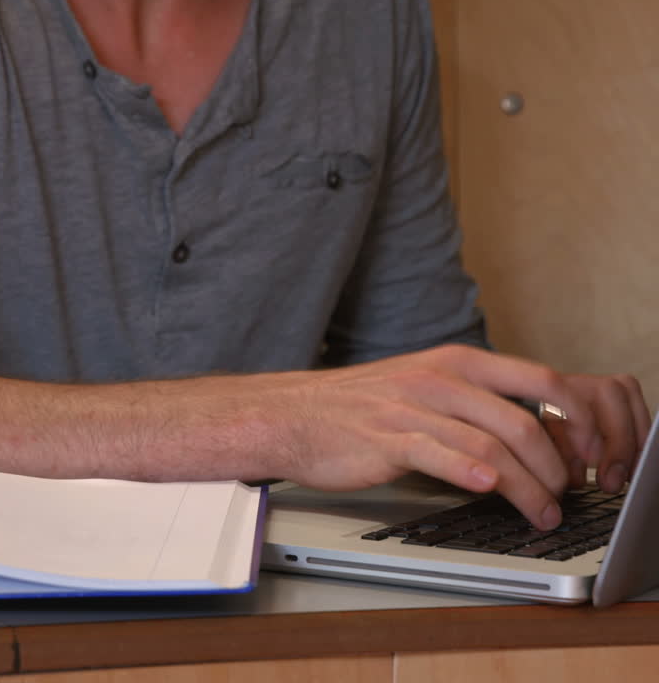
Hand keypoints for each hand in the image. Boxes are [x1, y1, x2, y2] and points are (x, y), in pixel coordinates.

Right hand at [255, 345, 646, 529]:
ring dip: (527, 487)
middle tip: (566, 497)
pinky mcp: (386, 439)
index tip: (588, 456)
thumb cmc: (355, 409)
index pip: (541, 380)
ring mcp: (411, 407)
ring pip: (490, 445)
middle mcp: (438, 379)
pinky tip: (490, 491)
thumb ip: (473, 403)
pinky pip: (440, 454)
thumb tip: (531, 437)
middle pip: (523, 419)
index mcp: (455, 362)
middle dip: (557, 467)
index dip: (576, 420)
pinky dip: (473, 474)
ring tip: (540, 514)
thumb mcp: (423, 388)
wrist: (289, 416)